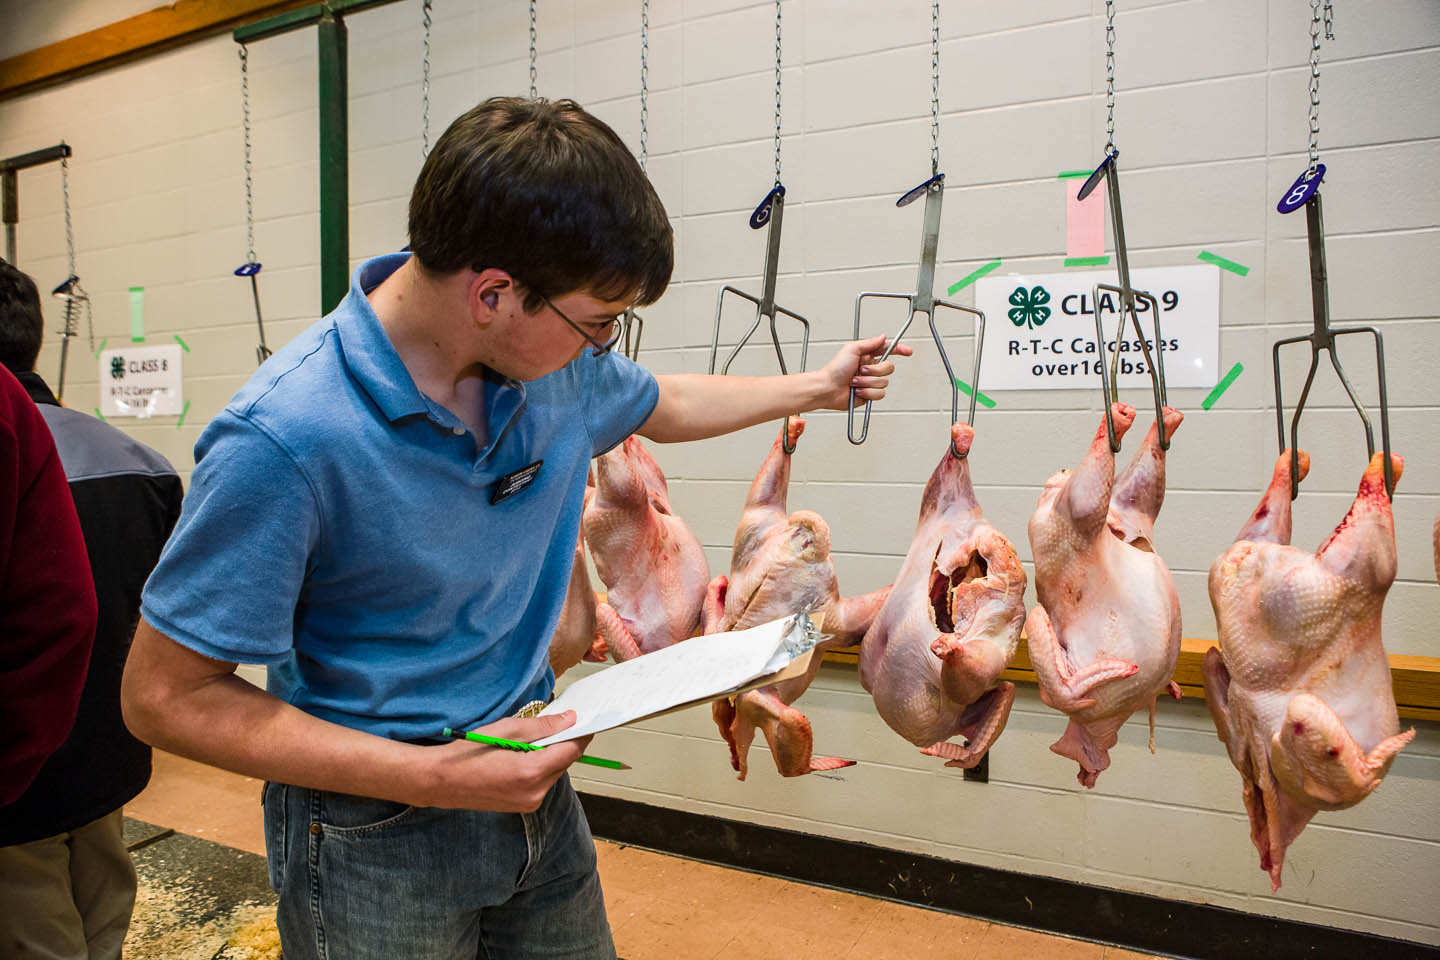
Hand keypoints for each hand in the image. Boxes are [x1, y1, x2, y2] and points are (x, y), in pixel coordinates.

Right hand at [421, 710, 593, 811]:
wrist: (442, 781)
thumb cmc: (469, 753)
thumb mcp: (508, 729)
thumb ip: (543, 726)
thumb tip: (570, 720)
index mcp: (532, 772)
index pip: (572, 750)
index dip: (580, 734)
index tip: (583, 721)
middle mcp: (535, 792)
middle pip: (565, 762)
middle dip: (562, 744)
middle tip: (553, 725)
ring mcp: (530, 803)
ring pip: (554, 773)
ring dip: (550, 756)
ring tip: (528, 743)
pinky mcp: (524, 807)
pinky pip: (543, 783)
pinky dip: (540, 768)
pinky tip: (521, 757)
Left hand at [817, 334, 911, 410]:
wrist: (828, 388)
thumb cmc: (835, 369)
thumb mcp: (851, 349)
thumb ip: (869, 343)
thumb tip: (883, 337)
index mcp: (868, 356)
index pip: (888, 350)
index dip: (900, 350)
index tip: (908, 351)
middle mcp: (871, 368)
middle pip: (889, 368)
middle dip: (875, 370)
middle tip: (860, 370)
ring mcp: (870, 382)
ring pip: (884, 382)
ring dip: (867, 382)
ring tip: (854, 382)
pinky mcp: (869, 394)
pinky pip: (879, 394)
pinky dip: (868, 393)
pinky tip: (857, 391)